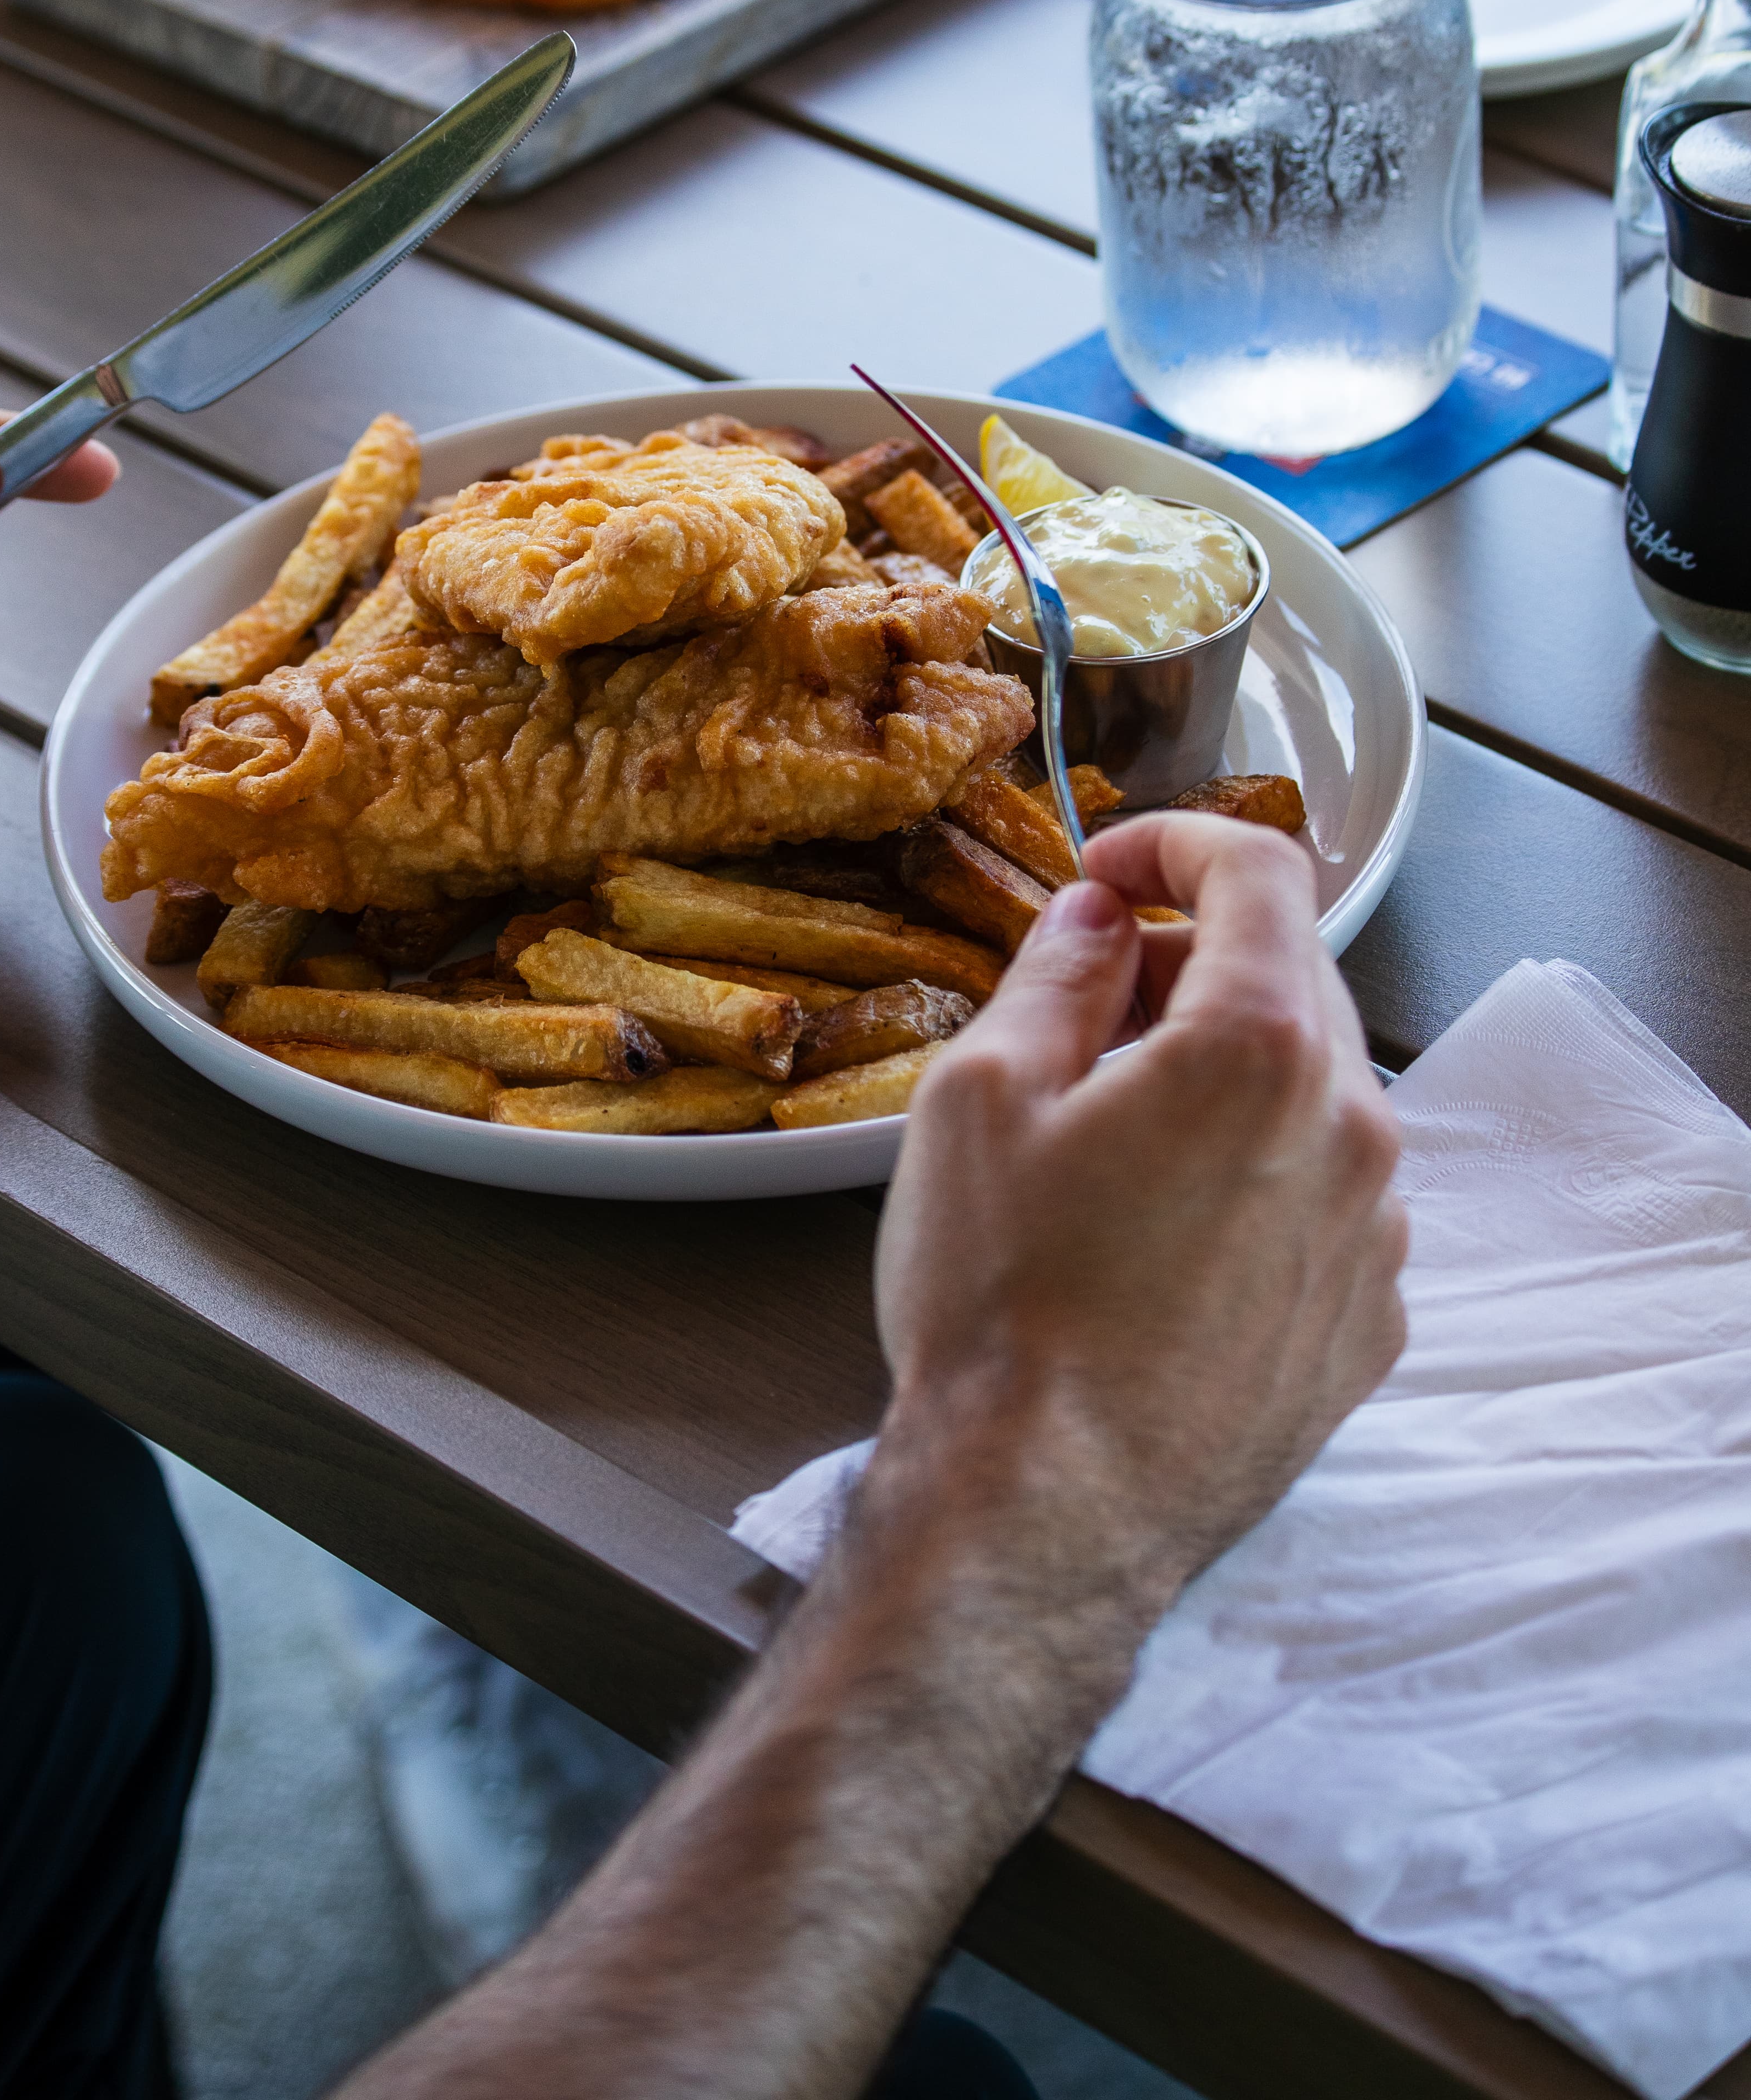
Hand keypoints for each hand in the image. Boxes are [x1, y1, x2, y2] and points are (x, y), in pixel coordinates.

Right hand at [874, 816, 1406, 1613]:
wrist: (1045, 1514)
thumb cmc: (1002, 1305)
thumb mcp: (980, 1095)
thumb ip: (1057, 973)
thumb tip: (1101, 919)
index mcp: (1258, 1045)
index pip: (1259, 868)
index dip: (1176, 840)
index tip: (1109, 868)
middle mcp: (1351, 1128)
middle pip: (1292, 974)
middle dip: (1191, 957)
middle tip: (1086, 1000)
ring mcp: (1374, 1232)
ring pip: (1312, 1089)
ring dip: (1225, 1071)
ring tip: (1116, 1131)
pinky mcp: (1368, 1319)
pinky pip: (1326, 1196)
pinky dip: (1256, 1173)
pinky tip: (1163, 1229)